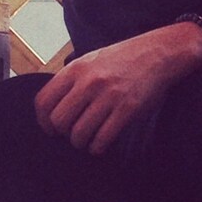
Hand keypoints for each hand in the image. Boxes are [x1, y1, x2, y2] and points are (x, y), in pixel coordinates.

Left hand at [34, 26, 201, 154]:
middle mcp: (89, 82)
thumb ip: (72, 79)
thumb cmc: (123, 58)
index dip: (43, 121)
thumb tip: (54, 104)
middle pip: (59, 121)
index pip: (44, 101)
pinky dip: (98, 147)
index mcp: (75, 69)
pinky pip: (103, 138)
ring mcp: (108, 96)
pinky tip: (101, 144)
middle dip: (63, 134)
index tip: (51, 129)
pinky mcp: (127, 109)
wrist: (158, 54)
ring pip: (79, 133)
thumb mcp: (91, 60)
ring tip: (88, 141)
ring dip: (81, 143)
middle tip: (72, 135)